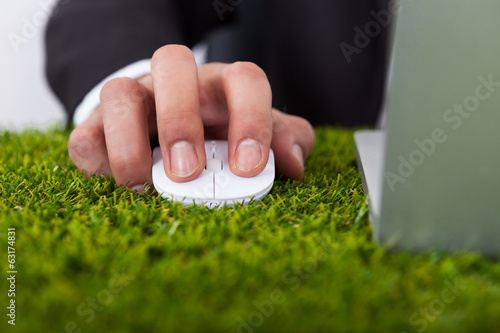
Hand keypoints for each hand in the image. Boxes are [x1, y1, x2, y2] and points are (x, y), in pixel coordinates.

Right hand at [68, 45, 314, 190]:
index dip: (250, 119)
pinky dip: (96, 157)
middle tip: (188, 171)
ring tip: (143, 185)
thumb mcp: (258, 137)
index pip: (244, 79)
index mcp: (222, 84)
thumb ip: (283, 142)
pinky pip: (84, 132)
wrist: (167, 133)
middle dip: (180, 117)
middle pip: (173, 62)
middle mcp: (176, 83)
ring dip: (129, 141)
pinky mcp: (97, 125)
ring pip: (119, 91)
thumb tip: (292, 164)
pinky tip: (114, 181)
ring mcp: (134, 99)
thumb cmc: (220, 136)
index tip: (248, 168)